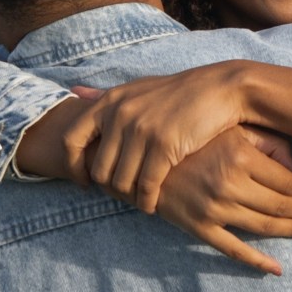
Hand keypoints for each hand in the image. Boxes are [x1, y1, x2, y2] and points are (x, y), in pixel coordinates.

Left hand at [61, 62, 252, 212]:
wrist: (220, 90)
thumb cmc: (178, 92)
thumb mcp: (137, 88)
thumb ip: (105, 95)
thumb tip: (73, 91)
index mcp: (110, 101)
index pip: (71, 139)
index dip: (73, 166)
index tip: (84, 181)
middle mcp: (120, 114)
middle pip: (99, 169)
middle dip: (110, 187)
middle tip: (124, 194)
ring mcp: (141, 130)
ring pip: (121, 182)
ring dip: (130, 197)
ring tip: (140, 200)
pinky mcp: (164, 145)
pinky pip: (146, 186)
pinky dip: (148, 201)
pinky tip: (154, 204)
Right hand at [156, 126, 291, 275]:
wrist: (145, 157)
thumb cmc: (195, 138)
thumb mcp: (233, 129)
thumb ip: (267, 142)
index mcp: (240, 156)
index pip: (287, 181)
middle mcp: (229, 184)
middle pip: (279, 206)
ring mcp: (213, 209)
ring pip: (264, 227)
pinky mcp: (199, 226)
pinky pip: (233, 250)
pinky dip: (257, 262)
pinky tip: (276, 269)